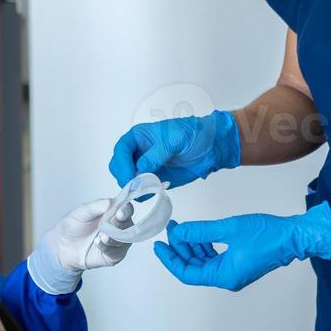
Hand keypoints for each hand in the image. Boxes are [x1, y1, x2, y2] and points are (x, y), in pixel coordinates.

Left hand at [27, 198, 132, 295]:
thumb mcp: (81, 212)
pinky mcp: (114, 255)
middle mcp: (119, 226)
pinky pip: (117, 252)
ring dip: (114, 238)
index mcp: (113, 212)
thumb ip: (96, 206)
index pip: (126, 209)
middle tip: (108, 226)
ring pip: (125, 240)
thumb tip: (110, 202)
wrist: (63, 245)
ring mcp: (118, 241)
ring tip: (102, 237)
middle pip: (128, 224)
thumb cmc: (73, 226)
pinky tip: (97, 243)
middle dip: (120, 225)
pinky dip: (108, 248)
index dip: (126, 210)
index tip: (120, 213)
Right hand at [108, 110, 241, 189]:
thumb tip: (140, 169)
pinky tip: (155, 191)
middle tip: (137, 187)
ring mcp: (145, 168)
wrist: (212, 147)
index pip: (121, 150)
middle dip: (124, 178)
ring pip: (127, 181)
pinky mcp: (154, 181)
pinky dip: (143, 195)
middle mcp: (138, 152)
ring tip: (149, 189)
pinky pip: (141, 191)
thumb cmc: (194, 134)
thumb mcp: (174, 139)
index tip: (130, 176)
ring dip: (133, 188)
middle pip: (118, 167)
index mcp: (139, 137)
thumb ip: (156, 154)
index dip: (122, 164)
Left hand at [153, 203, 330, 291]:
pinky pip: (213, 258)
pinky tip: (198, 234)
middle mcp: (227, 278)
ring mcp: (233, 272)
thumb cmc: (268, 235)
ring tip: (182, 228)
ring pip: (203, 262)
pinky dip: (203, 246)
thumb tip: (179, 232)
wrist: (294, 237)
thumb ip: (200, 232)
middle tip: (171, 230)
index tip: (159, 246)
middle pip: (193, 267)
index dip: (170, 259)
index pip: (187, 273)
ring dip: (191, 246)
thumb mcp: (228, 229)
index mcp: (224, 276)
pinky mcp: (238, 264)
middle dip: (180, 249)